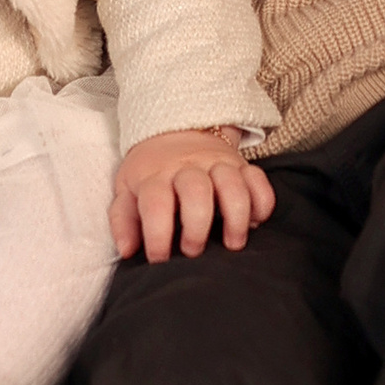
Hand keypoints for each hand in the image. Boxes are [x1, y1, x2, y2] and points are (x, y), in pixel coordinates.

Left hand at [112, 128, 277, 262]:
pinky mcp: (241, 164)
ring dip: (236, 216)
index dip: (157, 235)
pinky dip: (262, 202)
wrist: (175, 126)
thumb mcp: (127, 190)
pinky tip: (255, 222)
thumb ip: (122, 220)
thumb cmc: (150, 170)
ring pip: (232, 184)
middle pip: (197, 191)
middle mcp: (187, 166)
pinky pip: (259, 179)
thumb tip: (127, 250)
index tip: (160, 259)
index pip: (156, 203)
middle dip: (197, 226)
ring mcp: (217, 163)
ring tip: (232, 244)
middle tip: (193, 251)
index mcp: (155, 175)